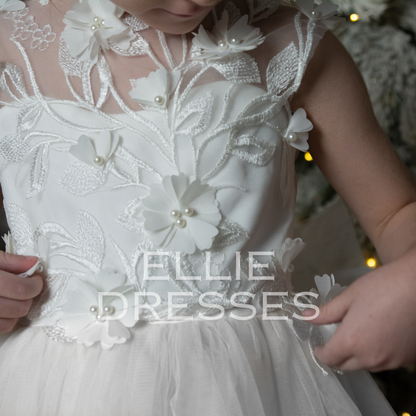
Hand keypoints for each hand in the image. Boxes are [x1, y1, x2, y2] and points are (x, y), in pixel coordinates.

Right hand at [0, 251, 42, 332]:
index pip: (21, 289)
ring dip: (18, 310)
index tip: (36, 279)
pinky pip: (2, 328)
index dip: (35, 285)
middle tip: (27, 288)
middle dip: (28, 297)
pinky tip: (5, 308)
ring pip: (11, 321)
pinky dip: (7, 320)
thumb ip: (11, 261)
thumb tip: (33, 262)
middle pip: (19, 307)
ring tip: (14, 298)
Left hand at [303, 252, 415, 371]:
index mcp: (352, 341)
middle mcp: (371, 357)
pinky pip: (385, 362)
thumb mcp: (349, 296)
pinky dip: (377, 353)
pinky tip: (378, 335)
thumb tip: (306, 316)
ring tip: (358, 334)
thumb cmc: (382, 287)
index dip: (320, 353)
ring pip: (366, 366)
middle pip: (346, 366)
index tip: (318, 345)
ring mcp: (391, 361)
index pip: (329, 358)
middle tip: (334, 339)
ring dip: (357, 356)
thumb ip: (326, 311)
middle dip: (336, 356)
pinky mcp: (407, 359)